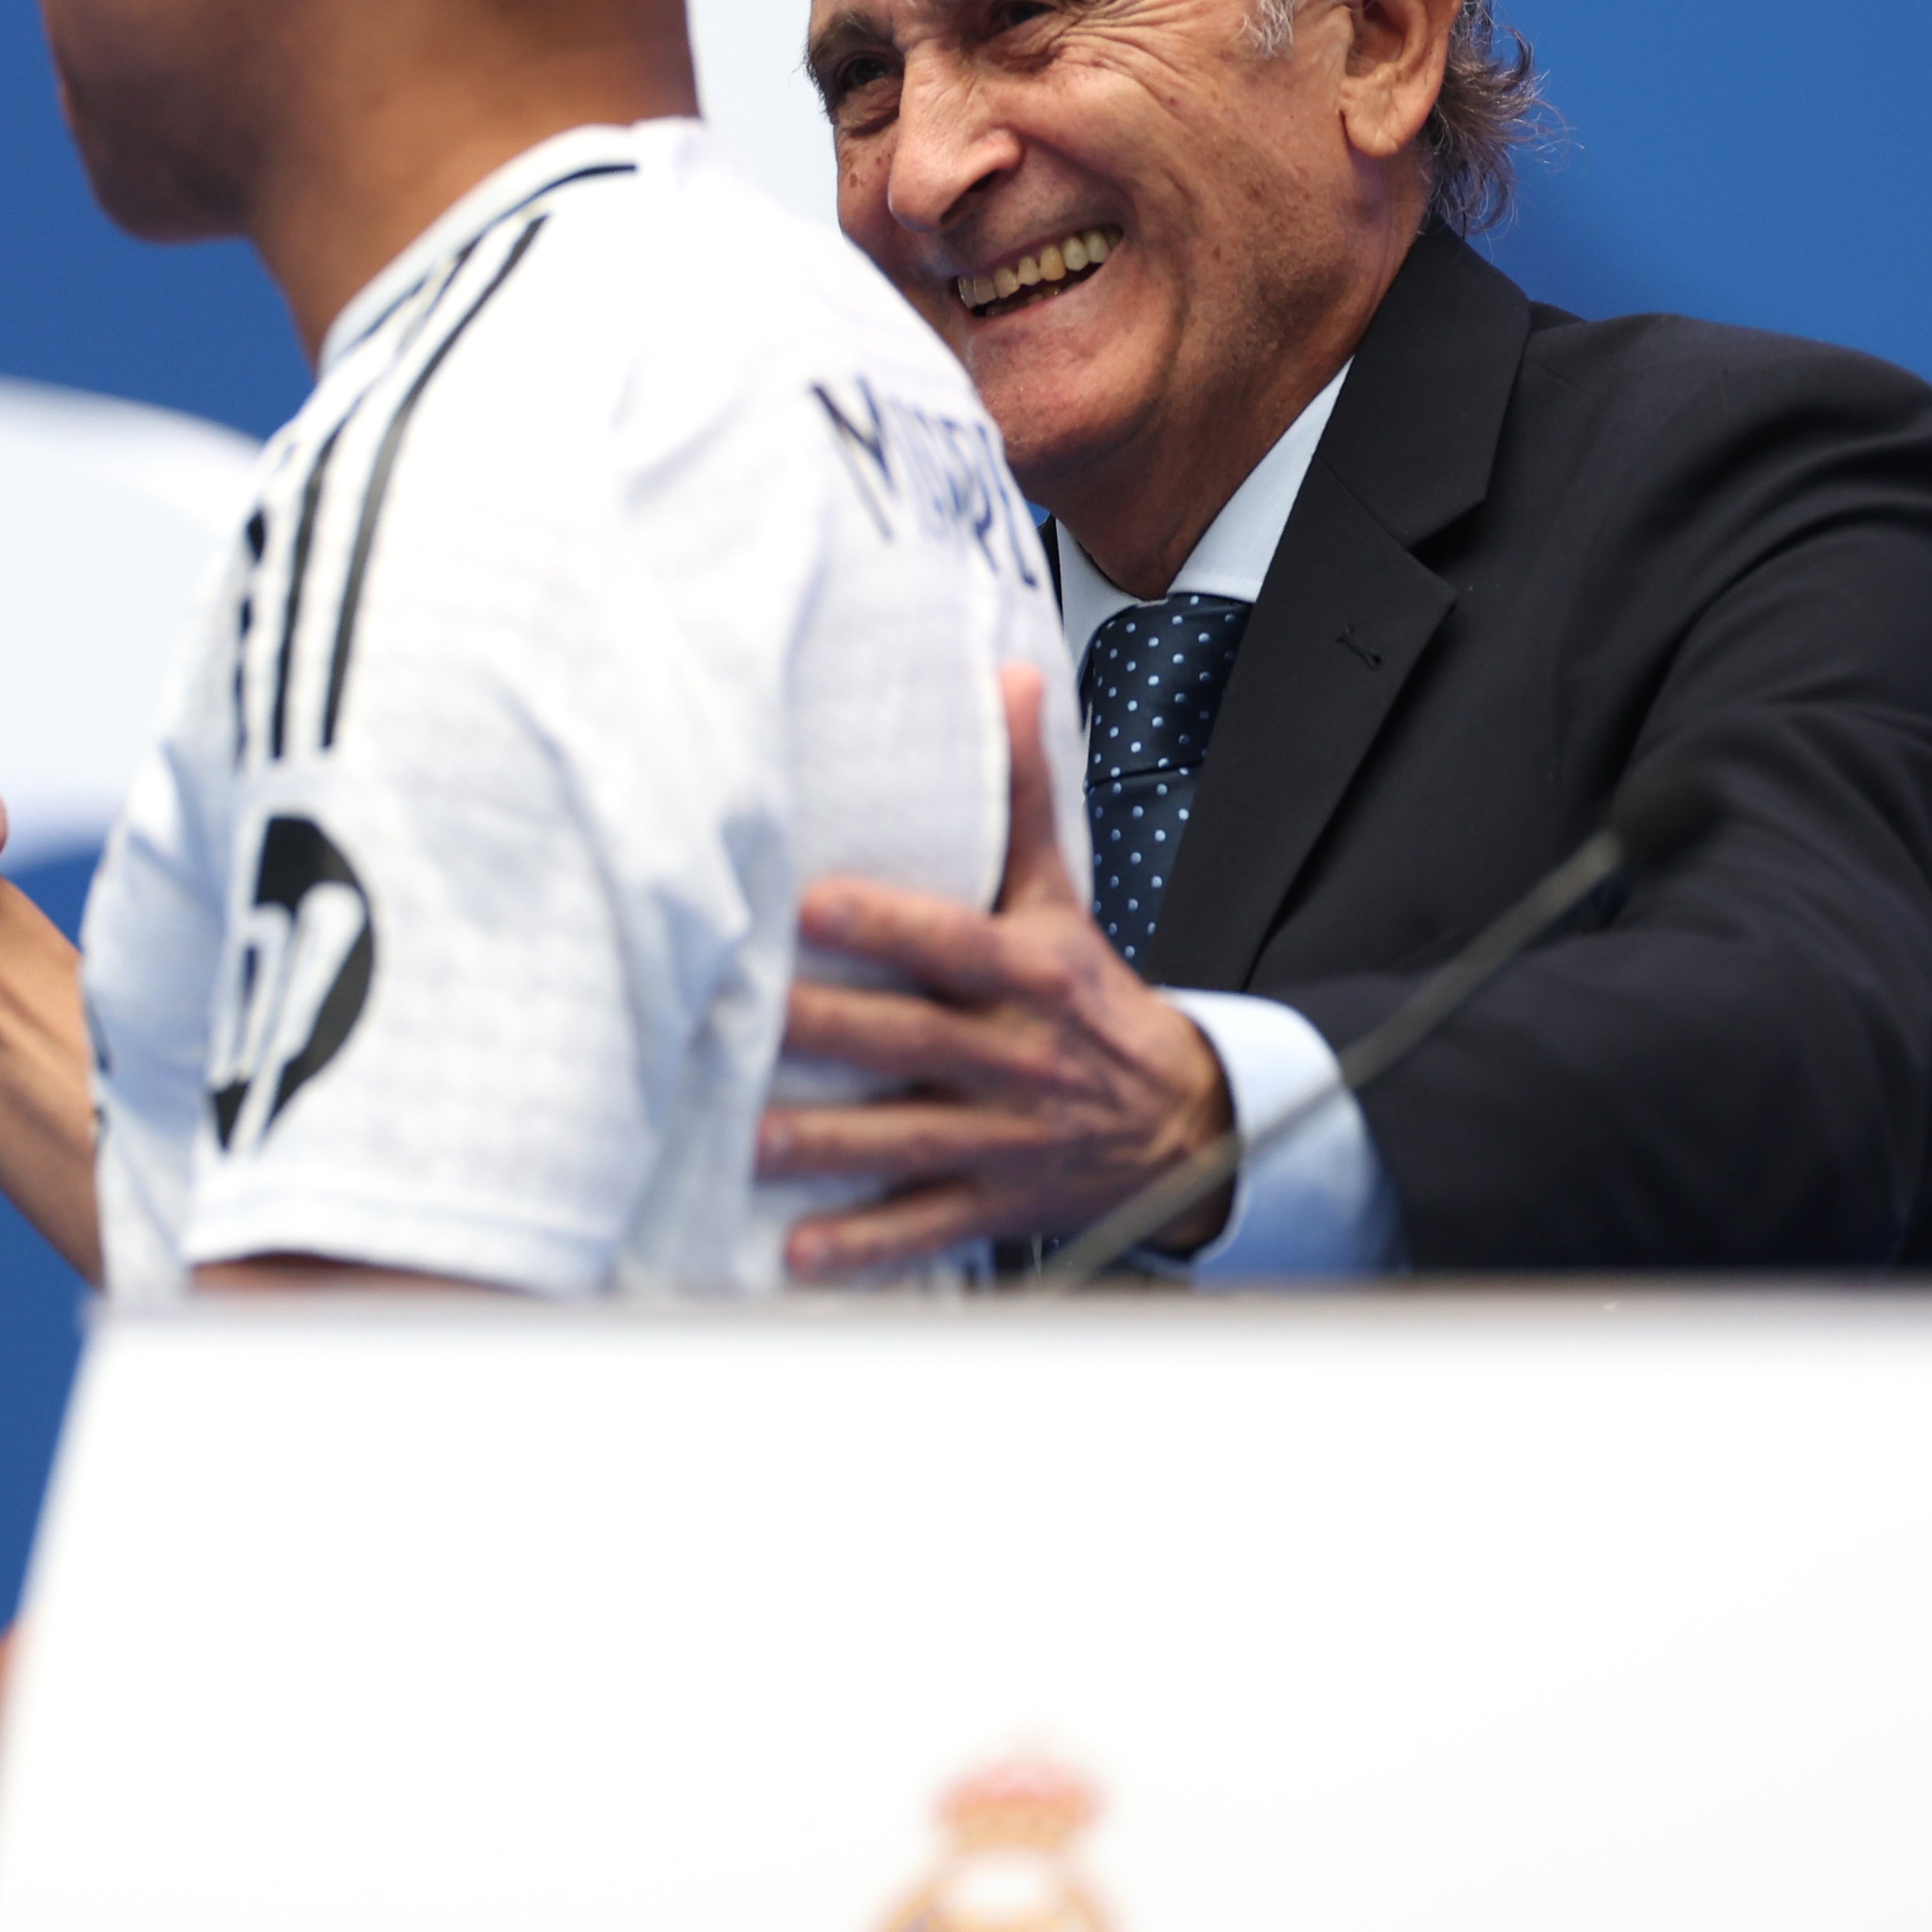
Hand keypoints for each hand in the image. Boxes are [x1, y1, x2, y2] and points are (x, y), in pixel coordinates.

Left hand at [758, 663, 1234, 1277]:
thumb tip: (1011, 677)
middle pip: (913, 1041)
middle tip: (737, 1022)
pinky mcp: (1000, 1201)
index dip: (887, 923)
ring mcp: (1009, 1136)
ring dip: (827, 1146)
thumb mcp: (1062, 900)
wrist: (1194, 1123)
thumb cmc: (1094, 1000)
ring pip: (909, 1140)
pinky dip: (867, 1246)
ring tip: (746, 1141)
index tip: (809, 903)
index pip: (953, 942)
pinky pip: (929, 1227)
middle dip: (828, 1032)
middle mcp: (1018, 1057)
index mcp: (1031, 975)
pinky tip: (798, 1253)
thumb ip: (1023, 798)